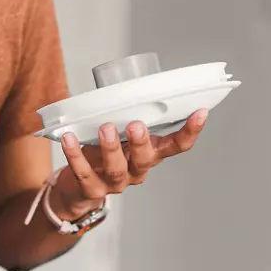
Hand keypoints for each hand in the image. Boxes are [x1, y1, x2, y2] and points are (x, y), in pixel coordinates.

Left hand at [52, 109, 209, 219]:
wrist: (78, 188)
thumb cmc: (103, 152)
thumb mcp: (121, 133)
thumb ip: (126, 113)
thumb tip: (125, 81)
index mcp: (150, 154)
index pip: (177, 146)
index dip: (190, 132)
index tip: (200, 112)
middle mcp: (136, 170)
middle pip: (145, 160)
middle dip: (141, 142)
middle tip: (136, 125)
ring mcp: (115, 183)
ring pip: (117, 169)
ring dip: (111, 148)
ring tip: (105, 128)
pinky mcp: (92, 189)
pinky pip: (85, 174)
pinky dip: (76, 155)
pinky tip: (70, 139)